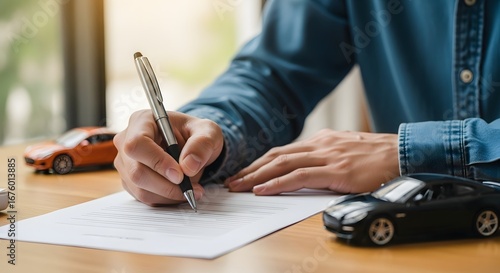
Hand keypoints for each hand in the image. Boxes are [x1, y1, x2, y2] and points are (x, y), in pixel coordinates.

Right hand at [113, 110, 223, 205]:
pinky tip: (181, 191)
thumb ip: (202, 144)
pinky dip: (166, 199)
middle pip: (137, 172)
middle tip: (191, 187)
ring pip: (141, 189)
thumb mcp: (208, 131)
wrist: (192, 145)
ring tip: (191, 189)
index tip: (180, 174)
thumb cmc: (195, 133)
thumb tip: (188, 166)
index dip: (157, 162)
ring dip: (169, 194)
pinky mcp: (131, 180)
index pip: (137, 144)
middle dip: (167, 185)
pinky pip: (145, 197)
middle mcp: (127, 141)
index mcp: (142, 121)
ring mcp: (126, 163)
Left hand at [226, 129, 398, 194]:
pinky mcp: (335, 170)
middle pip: (276, 156)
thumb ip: (327, 157)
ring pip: (282, 164)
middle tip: (232, 181)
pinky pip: (299, 176)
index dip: (261, 162)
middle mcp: (320, 145)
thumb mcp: (347, 151)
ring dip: (257, 176)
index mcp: (322, 140)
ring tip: (239, 186)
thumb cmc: (378, 157)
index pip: (283, 151)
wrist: (405, 153)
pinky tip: (263, 190)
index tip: (245, 173)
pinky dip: (277, 183)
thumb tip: (308, 169)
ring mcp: (327, 156)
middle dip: (251, 169)